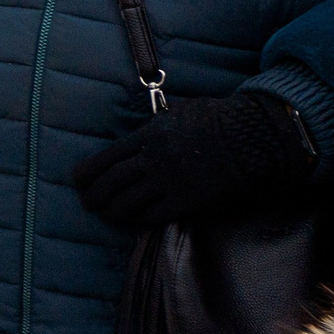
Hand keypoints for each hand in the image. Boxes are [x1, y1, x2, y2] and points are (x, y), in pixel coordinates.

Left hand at [73, 90, 314, 230]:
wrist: (255, 137)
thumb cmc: (220, 119)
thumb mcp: (181, 112)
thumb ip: (156, 125)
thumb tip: (142, 132)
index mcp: (149, 135)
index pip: (106, 158)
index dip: (87, 174)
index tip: (78, 182)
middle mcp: (154, 158)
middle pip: (112, 182)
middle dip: (95, 196)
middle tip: (88, 204)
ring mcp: (171, 180)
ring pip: (129, 202)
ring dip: (113, 211)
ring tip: (107, 215)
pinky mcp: (189, 199)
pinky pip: (154, 214)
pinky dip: (139, 219)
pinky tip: (133, 221)